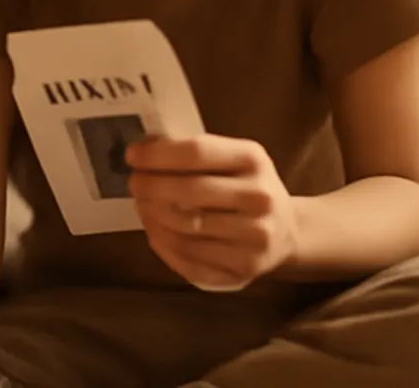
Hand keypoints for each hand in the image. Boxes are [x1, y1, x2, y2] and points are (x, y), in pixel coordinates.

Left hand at [125, 134, 296, 290]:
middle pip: (188, 191)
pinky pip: (188, 257)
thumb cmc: (246, 187)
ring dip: (152, 214)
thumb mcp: (233, 158)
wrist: (286, 232)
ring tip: (141, 205)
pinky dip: (162, 241)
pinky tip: (154, 229)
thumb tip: (142, 151)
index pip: (197, 152)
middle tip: (133, 183)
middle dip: (150, 186)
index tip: (132, 156)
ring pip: (184, 227)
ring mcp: (253, 238)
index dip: (158, 155)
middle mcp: (259, 199)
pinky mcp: (243, 268)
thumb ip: (194, 153)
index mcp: (253, 160)